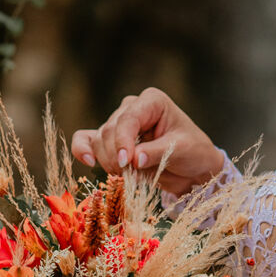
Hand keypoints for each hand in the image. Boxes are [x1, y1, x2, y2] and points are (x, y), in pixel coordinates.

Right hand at [71, 86, 223, 196]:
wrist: (192, 167)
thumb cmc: (192, 151)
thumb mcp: (181, 150)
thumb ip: (156, 153)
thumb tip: (133, 159)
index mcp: (152, 101)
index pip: (128, 119)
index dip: (123, 141)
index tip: (126, 163)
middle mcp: (132, 107)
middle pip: (110, 131)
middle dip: (117, 156)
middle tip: (132, 175)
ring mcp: (119, 122)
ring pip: (99, 140)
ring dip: (109, 161)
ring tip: (129, 175)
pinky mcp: (111, 140)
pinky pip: (86, 139)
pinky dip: (82, 150)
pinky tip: (88, 162)